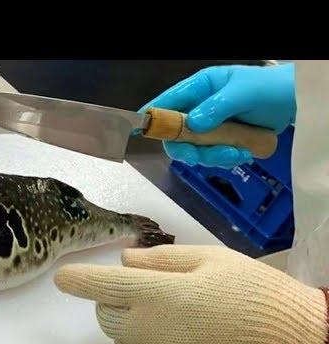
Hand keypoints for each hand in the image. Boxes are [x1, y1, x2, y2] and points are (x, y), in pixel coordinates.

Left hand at [54, 245, 327, 343]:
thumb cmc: (254, 294)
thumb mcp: (212, 260)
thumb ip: (161, 259)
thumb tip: (125, 260)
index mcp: (159, 294)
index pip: (101, 286)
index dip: (77, 279)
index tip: (62, 277)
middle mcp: (147, 331)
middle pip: (105, 314)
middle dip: (116, 300)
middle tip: (150, 295)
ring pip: (118, 342)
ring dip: (131, 329)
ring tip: (171, 324)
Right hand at [139, 63, 295, 168]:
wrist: (295, 103)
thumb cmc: (270, 88)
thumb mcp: (243, 92)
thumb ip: (217, 107)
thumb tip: (193, 124)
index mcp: (199, 88)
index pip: (166, 103)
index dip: (152, 118)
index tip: (142, 132)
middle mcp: (199, 108)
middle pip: (175, 135)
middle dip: (187, 149)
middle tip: (199, 157)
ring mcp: (210, 127)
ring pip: (194, 151)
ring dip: (213, 157)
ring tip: (238, 152)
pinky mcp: (222, 142)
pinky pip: (212, 158)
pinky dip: (225, 160)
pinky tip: (244, 153)